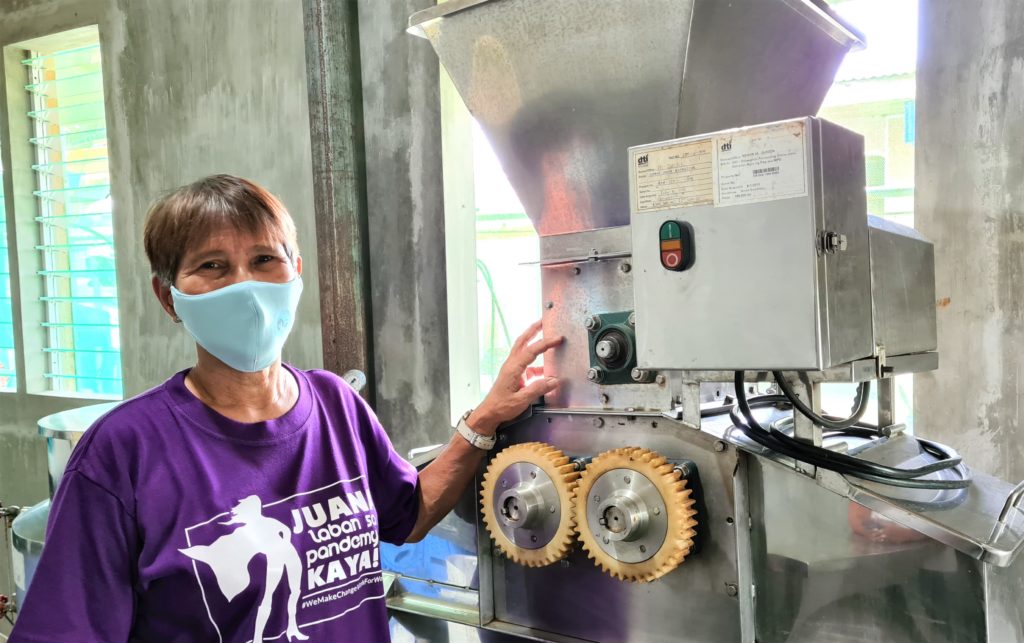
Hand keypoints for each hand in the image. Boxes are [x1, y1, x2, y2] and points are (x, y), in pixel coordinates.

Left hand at [468, 320, 562, 434]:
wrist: (489, 413)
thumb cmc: (501, 406)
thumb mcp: (521, 400)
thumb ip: (538, 389)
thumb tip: (553, 381)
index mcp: (513, 368)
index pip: (531, 350)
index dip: (544, 343)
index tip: (556, 339)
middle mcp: (511, 365)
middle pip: (522, 341)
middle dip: (533, 329)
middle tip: (543, 321)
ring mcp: (512, 368)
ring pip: (523, 349)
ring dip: (534, 341)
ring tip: (546, 338)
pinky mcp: (514, 374)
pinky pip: (527, 363)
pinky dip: (536, 362)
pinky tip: (545, 369)